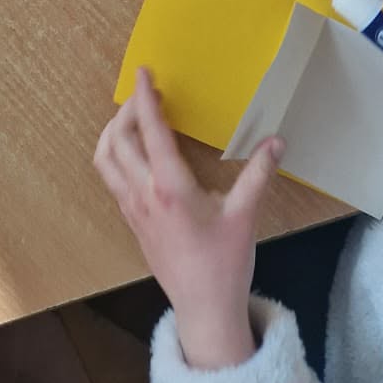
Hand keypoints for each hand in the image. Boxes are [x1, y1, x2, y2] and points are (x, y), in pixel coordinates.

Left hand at [94, 68, 283, 369]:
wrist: (204, 310)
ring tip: (132, 118)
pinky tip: (133, 153)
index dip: (145, 98)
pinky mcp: (131, 220)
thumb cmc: (225, 263)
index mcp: (170, 187)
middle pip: (118, 139)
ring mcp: (132, 208)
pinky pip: (111, 177)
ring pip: (105, 159)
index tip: (143, 73)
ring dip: (113, 132)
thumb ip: (259, 173)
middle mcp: (143, 193)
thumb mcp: (246, 215)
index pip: (151, 131)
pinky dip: (114, 154)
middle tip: (146, 94)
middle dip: (127, 110)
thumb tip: (277, 139)